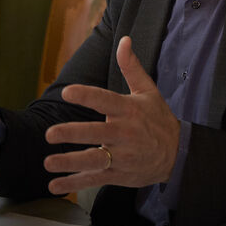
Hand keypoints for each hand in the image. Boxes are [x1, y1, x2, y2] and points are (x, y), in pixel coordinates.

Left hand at [43, 35, 179, 195]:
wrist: (177, 154)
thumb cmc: (158, 119)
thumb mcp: (148, 90)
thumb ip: (131, 66)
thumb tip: (124, 39)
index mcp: (129, 110)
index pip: (105, 100)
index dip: (86, 96)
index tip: (68, 92)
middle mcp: (124, 134)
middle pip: (96, 133)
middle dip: (73, 133)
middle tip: (50, 134)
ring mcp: (122, 156)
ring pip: (94, 160)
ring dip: (70, 163)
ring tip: (48, 162)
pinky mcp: (119, 175)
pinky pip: (94, 179)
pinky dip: (74, 184)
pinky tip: (54, 185)